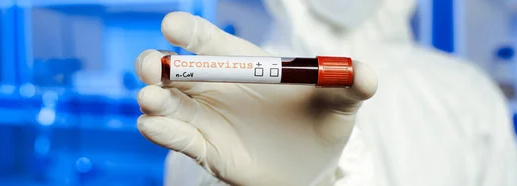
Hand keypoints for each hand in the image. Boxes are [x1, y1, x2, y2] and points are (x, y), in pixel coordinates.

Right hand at [135, 12, 376, 185]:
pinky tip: (153, 126)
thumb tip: (367, 74)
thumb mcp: (339, 105)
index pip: (209, 41)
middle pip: (176, 70)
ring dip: (154, 100)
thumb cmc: (321, 124)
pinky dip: (162, 132)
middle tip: (152, 65)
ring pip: (168, 104)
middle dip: (158, 64)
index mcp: (243, 64)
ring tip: (149, 100)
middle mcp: (216, 87)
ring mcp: (206, 118)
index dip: (189, 31)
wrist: (311, 166)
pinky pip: (179, 138)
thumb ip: (350, 86)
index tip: (172, 26)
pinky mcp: (205, 148)